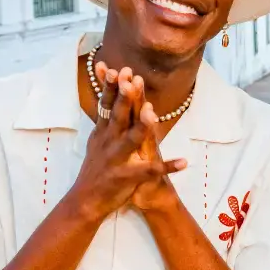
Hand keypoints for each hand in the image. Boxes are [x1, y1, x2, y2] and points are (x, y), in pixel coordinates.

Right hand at [69, 64, 185, 220]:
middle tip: (133, 78)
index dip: (112, 87)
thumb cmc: (97, 167)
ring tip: (152, 113)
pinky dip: (167, 167)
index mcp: (104, 133)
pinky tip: (184, 162)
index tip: (119, 68)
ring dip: (142, 126)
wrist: (86, 201)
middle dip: (125, 97)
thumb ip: (105, 117)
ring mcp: (118, 160)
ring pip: (131, 140)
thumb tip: (109, 93)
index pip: (107, 106)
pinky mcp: (128, 177)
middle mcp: (109, 143)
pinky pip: (151, 172)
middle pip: (118, 116)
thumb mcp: (97, 140)